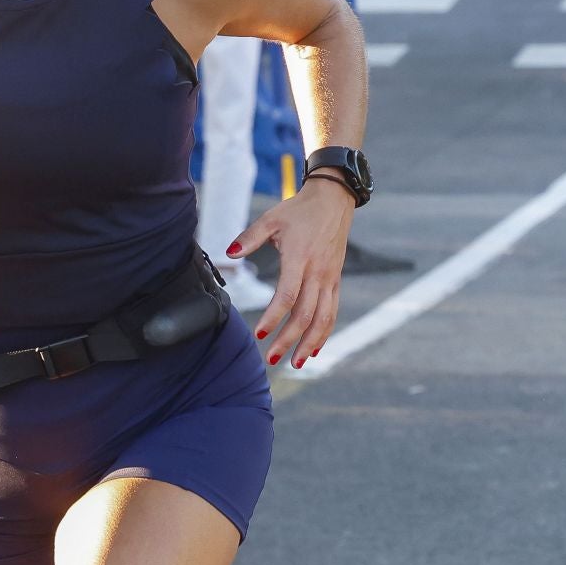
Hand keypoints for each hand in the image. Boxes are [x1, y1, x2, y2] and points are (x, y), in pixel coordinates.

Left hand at [231, 178, 352, 370]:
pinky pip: (332, 311)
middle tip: (271, 357)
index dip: (273, 317)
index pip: (287, 296)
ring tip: (296, 363)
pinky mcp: (336, 280)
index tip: (258, 332)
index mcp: (299, 259)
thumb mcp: (271, 219)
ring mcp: (329, 278)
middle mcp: (317, 273)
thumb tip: (229, 252)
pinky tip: (314, 347)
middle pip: (305, 315)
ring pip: (323, 319)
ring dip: (309, 343)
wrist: (333, 201)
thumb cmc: (299, 210)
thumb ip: (250, 237)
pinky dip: (324, 332)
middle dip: (288, 340)